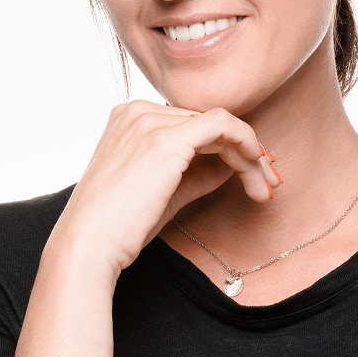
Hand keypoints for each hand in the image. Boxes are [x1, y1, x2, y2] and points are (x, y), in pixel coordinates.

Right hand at [48, 100, 281, 281]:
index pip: (192, 123)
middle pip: (208, 123)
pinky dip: (247, 142)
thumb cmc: (119, 227)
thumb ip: (197, 172)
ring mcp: (150, 121)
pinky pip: (223, 126)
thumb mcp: (164, 192)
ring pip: (220, 125)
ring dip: (250, 155)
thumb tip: (235, 163)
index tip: (253, 173)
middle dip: (245, 152)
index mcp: (129, 118)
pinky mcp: (166, 139)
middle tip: (268, 183)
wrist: (89, 245)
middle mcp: (138, 111)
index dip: (227, 146)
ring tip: (265, 188)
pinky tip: (257, 167)